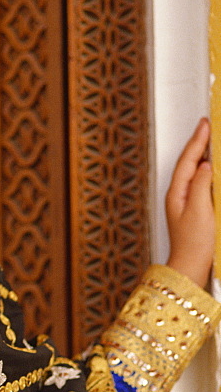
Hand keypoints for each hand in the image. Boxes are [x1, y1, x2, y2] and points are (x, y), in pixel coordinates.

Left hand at [166, 117, 214, 287]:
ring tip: (211, 140)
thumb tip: (205, 165)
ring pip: (195, 173)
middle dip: (199, 144)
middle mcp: (179, 196)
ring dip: (203, 156)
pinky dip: (208, 173)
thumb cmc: (194, 243)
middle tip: (209, 126)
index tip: (205, 124)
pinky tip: (213, 170)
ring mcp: (186, 203)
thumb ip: (202, 184)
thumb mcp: (200, 209)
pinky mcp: (195, 212)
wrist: (191, 268)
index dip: (197, 141)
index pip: (188, 160)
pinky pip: (201, 185)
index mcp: (177, 193)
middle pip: (189, 163)